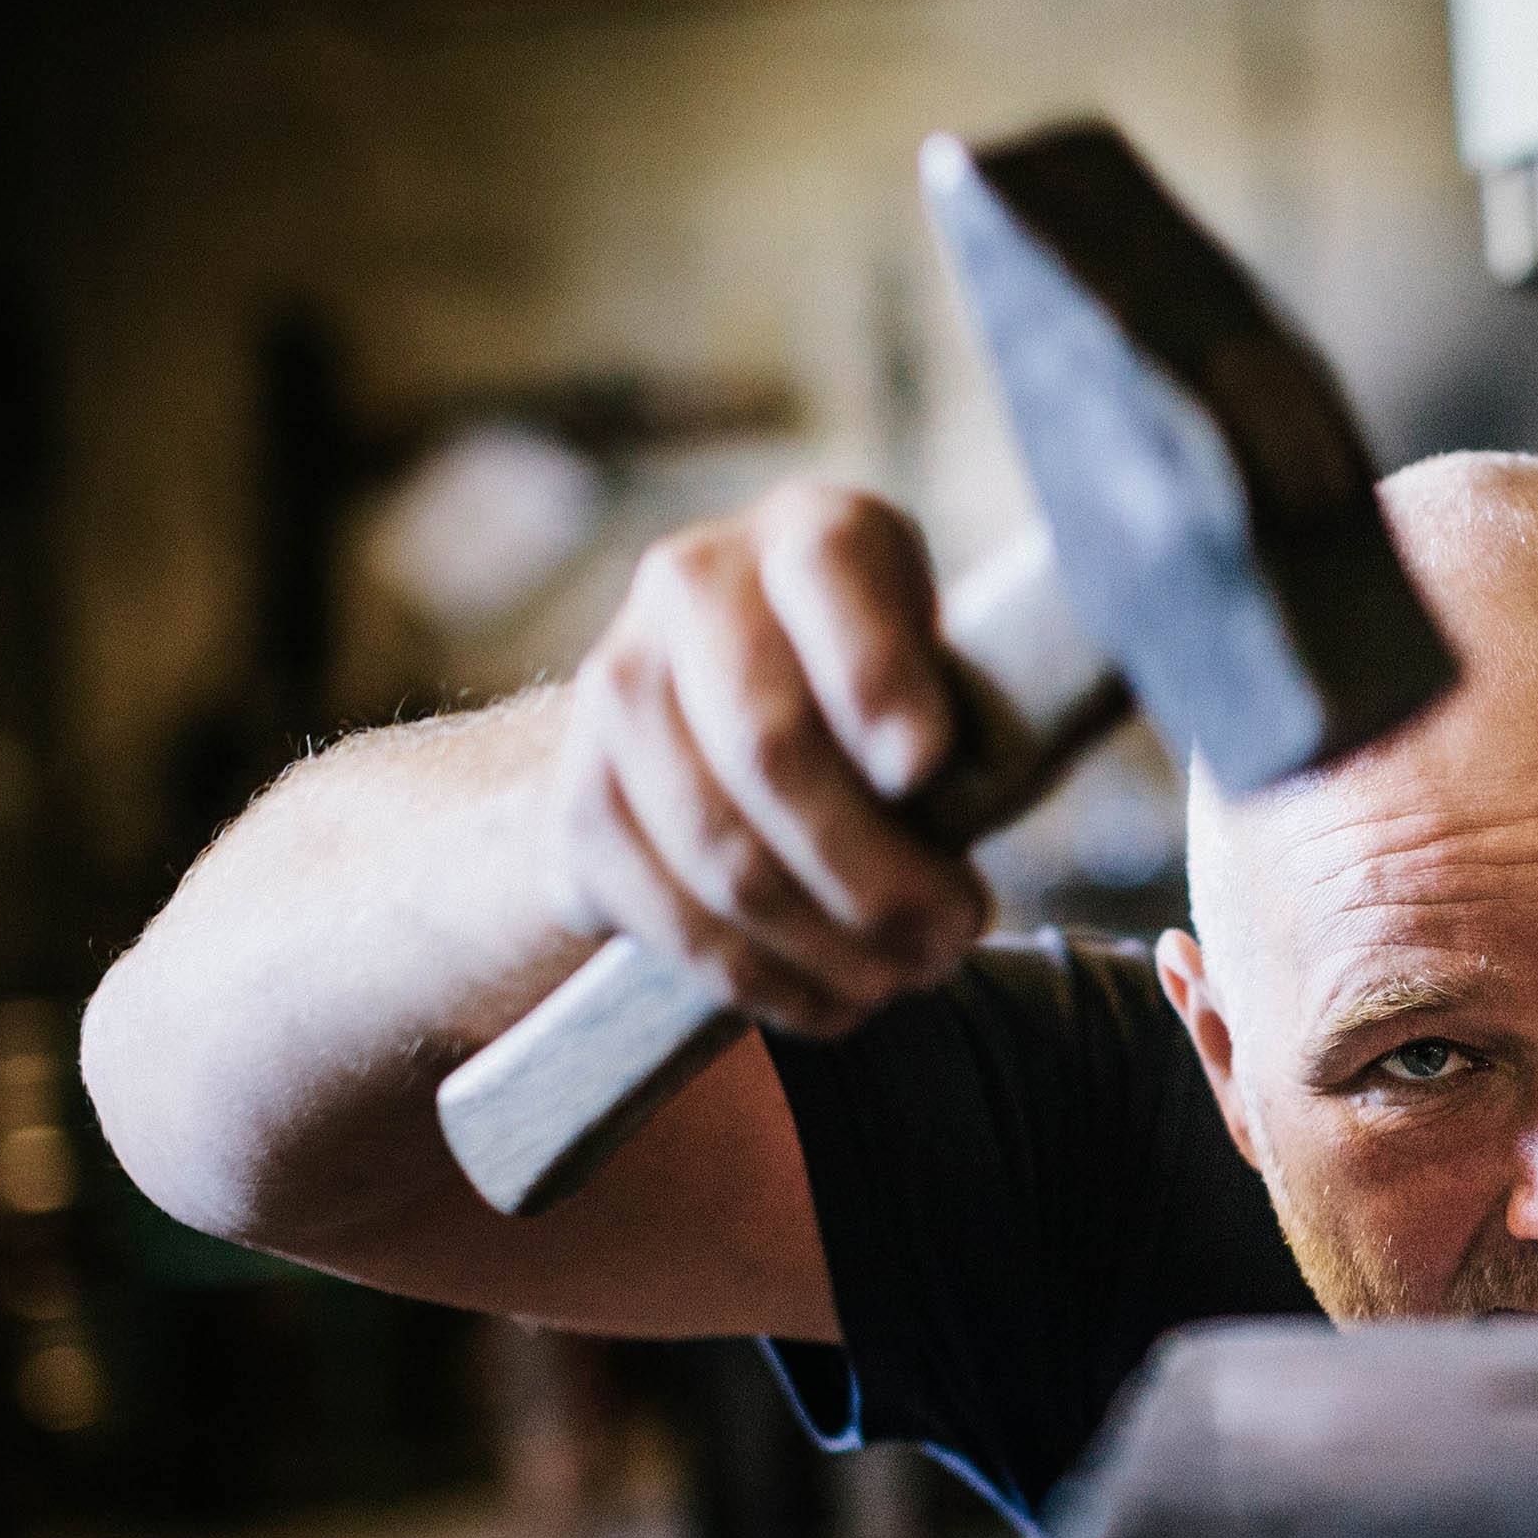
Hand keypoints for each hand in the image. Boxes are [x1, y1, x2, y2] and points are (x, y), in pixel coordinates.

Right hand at [545, 481, 992, 1033]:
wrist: (712, 721)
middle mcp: (694, 585)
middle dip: (876, 870)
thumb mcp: (945, 673)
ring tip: (906, 977)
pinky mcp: (576, 802)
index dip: (874, 681)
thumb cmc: (876, 705)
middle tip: (955, 933)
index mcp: (811, 534)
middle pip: (770, 749)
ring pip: (722, 853)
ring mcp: (615, 690)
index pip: (833, 583)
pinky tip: (830, 1002)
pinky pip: (669, 918)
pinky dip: (763, 980)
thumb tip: (942, 799)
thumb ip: (961, 718)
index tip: (923, 773)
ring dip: (828, 943)